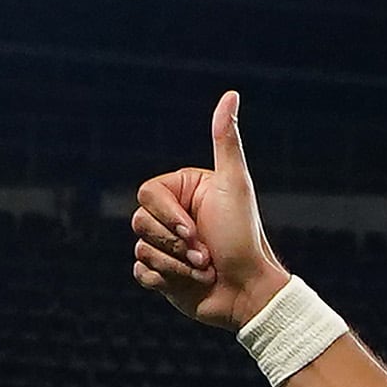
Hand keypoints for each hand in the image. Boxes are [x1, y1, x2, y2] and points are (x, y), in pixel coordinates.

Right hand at [131, 90, 285, 330]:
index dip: (167, 216)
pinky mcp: (161, 275)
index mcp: (182, 192)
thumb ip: (225, 141)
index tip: (194, 231)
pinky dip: (164, 280)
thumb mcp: (234, 184)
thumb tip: (231, 94)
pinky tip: (188, 284)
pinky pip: (140, 272)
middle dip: (174, 244)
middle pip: (139, 221)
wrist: (248, 292)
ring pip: (140, 247)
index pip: (147, 194)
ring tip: (203, 270)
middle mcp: (171, 216)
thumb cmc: (243, 238)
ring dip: (175, 265)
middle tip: (204, 255)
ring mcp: (164, 246)